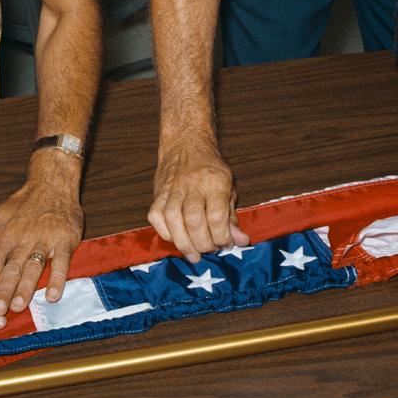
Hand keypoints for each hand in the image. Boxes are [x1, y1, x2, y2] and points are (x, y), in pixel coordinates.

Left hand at [0, 154, 83, 314]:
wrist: (53, 183)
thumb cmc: (23, 203)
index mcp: (6, 237)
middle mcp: (24, 241)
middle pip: (12, 269)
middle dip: (4, 291)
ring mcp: (45, 241)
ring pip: (33, 268)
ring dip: (26, 288)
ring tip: (18, 305)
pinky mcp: (65, 241)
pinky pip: (61, 262)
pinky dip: (58, 279)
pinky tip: (53, 296)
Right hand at [148, 137, 248, 262]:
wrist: (185, 143)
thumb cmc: (210, 168)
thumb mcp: (229, 187)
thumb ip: (232, 216)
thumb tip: (241, 241)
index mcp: (214, 182)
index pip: (217, 216)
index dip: (222, 237)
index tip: (226, 244)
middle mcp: (192, 185)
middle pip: (194, 221)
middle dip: (203, 243)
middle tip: (210, 249)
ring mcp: (172, 189)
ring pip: (173, 221)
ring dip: (184, 243)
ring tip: (194, 254)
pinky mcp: (158, 193)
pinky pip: (156, 217)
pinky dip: (166, 233)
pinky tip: (177, 239)